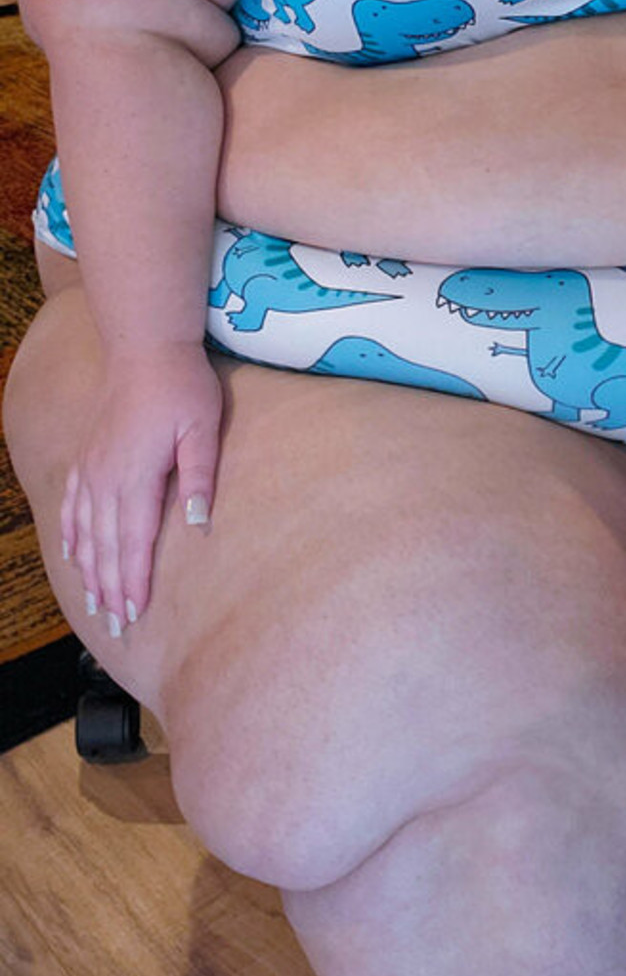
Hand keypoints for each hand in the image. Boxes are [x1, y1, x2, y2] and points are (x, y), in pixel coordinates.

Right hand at [61, 342, 221, 635]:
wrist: (145, 346)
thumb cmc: (183, 386)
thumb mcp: (203, 427)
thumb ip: (200, 475)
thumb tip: (199, 524)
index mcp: (137, 476)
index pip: (133, 543)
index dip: (132, 583)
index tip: (133, 617)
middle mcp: (106, 478)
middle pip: (105, 546)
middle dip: (109, 589)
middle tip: (115, 629)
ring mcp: (92, 468)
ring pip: (85, 532)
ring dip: (89, 571)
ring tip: (94, 605)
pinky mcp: (87, 456)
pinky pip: (73, 505)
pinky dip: (72, 534)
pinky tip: (73, 554)